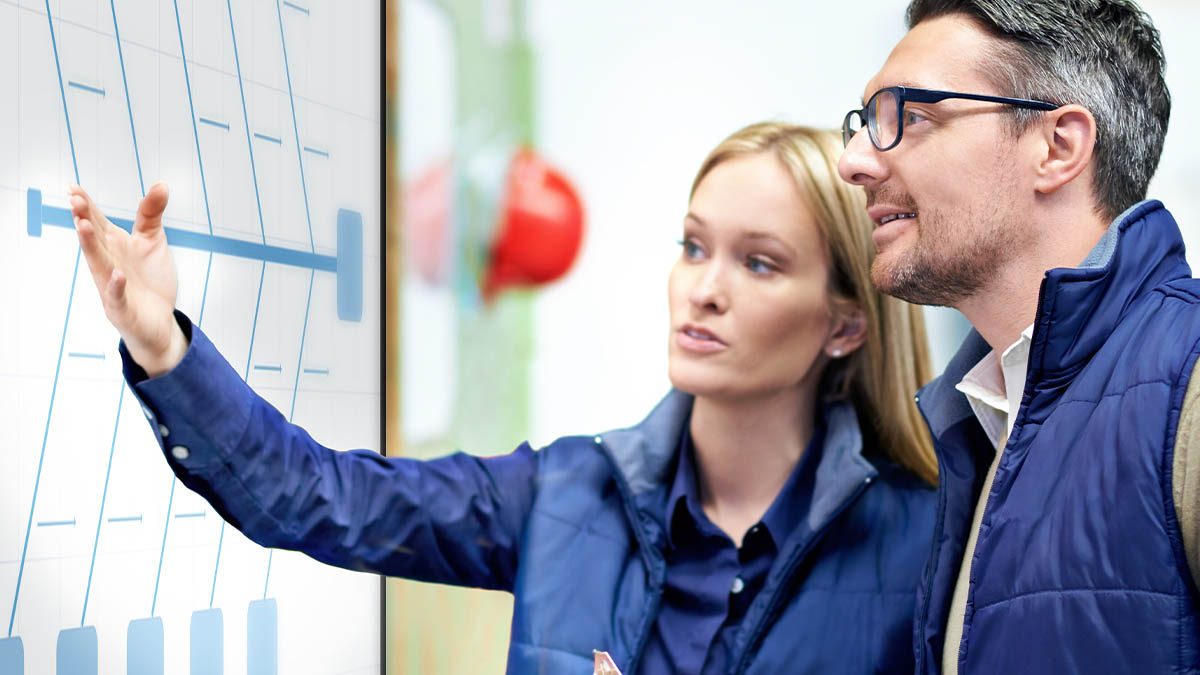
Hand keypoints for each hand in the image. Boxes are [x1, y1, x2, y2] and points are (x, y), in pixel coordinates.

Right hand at [68, 182, 187, 376]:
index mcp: (114, 244)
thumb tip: (161, 184)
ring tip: (83, 226)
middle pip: (94, 238)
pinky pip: (117, 296)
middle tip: (75, 199)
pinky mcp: (122, 308)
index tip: (73, 187)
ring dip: (90, 246)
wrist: (160, 319)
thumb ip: (152, 213)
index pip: (96, 221)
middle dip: (84, 219)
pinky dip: (116, 286)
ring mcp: (112, 285)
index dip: (86, 205)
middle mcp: (108, 261)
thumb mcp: (153, 240)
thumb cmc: (150, 278)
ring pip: (98, 264)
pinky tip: (117, 274)